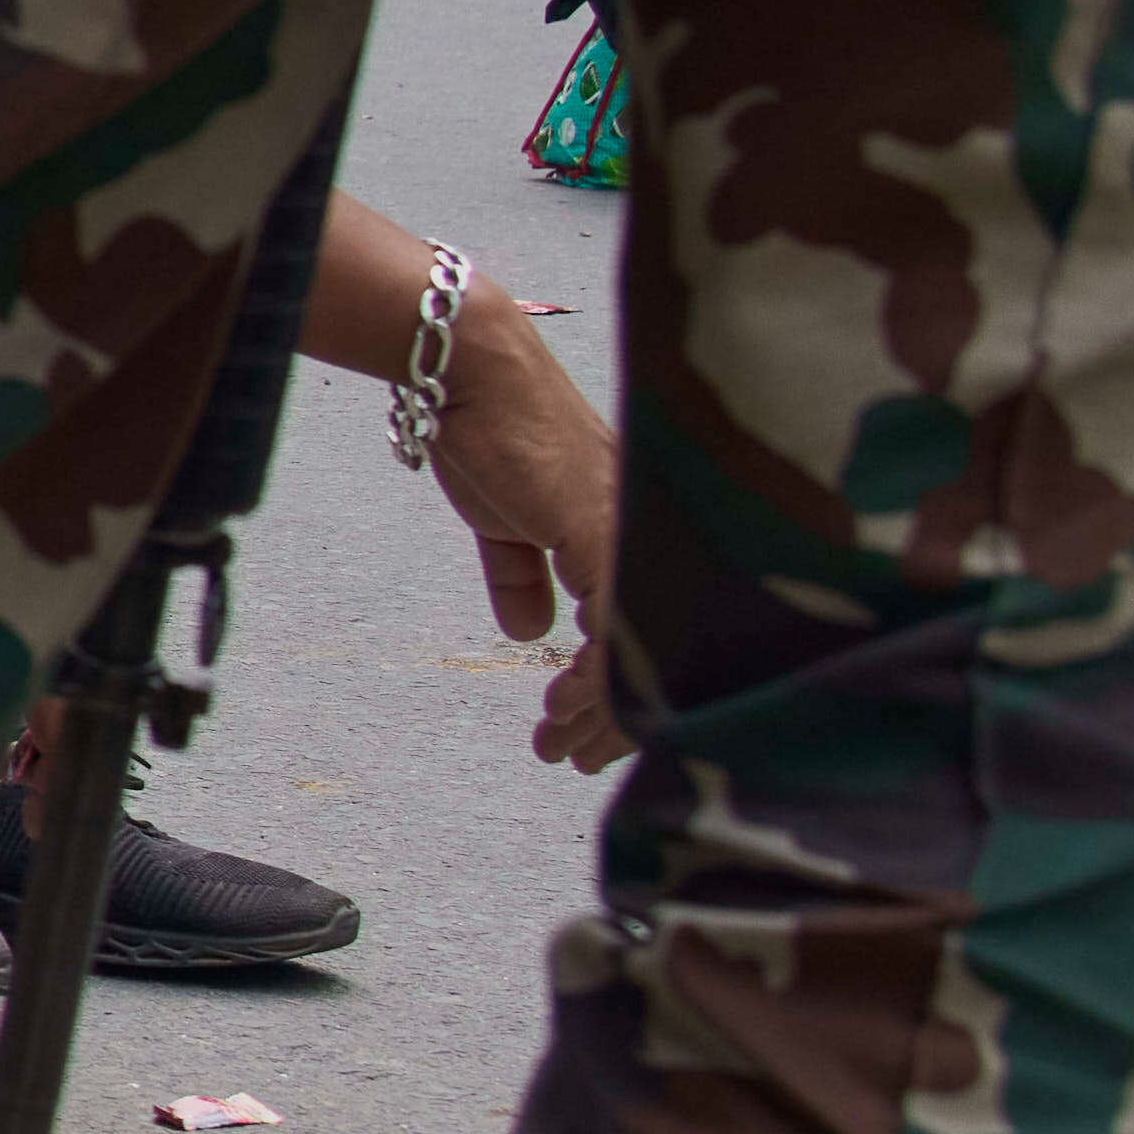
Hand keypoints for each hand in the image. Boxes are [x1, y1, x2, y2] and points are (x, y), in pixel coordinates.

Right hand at [416, 287, 633, 767]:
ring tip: (562, 744)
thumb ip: (522, 574)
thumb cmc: (494, 432)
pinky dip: (593, 682)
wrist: (474, 375)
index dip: (623, 691)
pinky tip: (566, 708)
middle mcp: (652, 538)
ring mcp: (633, 536)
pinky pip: (613, 633)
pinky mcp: (604, 535)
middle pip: (659, 653)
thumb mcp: (506, 520)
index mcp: (638, 534)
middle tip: (577, 758)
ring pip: (640, 653)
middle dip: (617, 720)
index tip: (586, 732)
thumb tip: (530, 632)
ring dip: (599, 712)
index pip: (651, 632)